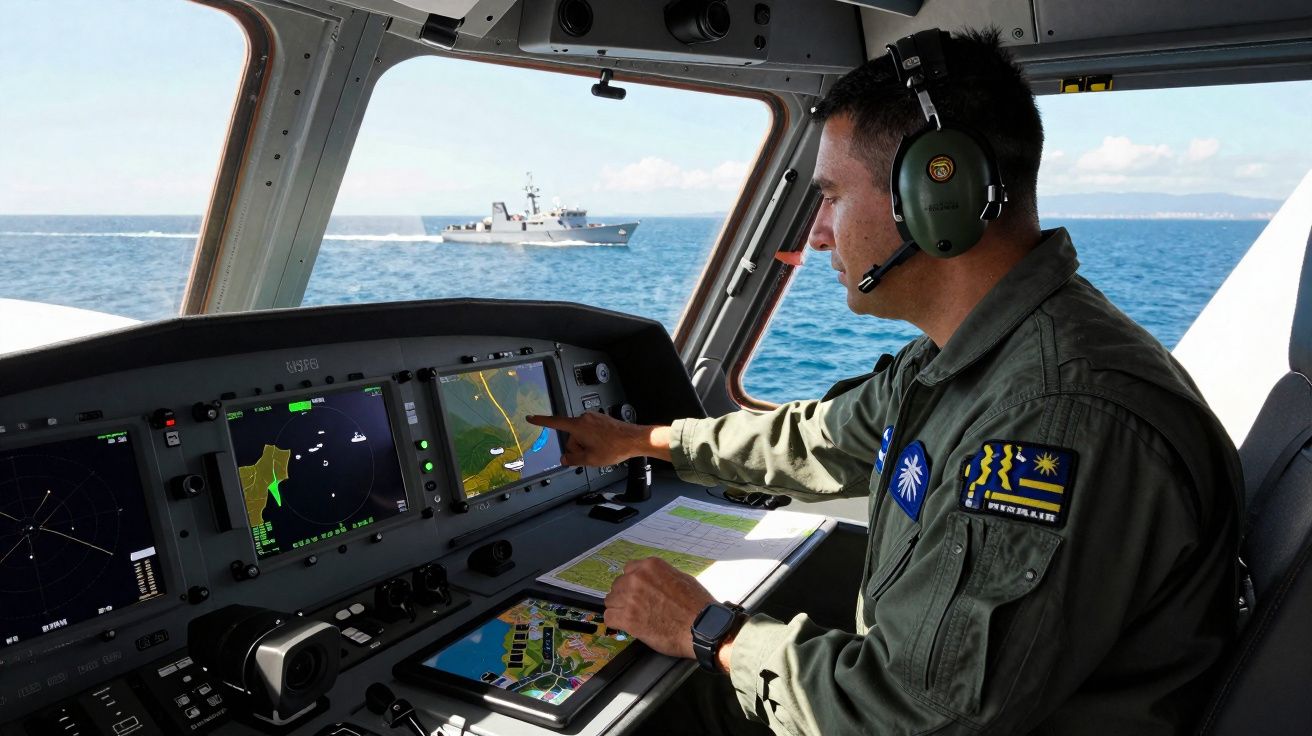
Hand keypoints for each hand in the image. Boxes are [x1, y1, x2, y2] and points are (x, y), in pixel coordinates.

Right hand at [526, 412, 671, 466]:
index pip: (554, 422)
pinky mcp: (601, 419)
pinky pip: (590, 432)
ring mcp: (594, 417)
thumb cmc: (614, 447)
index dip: (541, 421)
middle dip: (577, 447)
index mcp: (578, 425)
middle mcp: (584, 418)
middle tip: (591, 455)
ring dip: (586, 445)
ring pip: (581, 435)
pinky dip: (593, 440)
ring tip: (601, 451)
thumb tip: (565, 459)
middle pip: (571, 436)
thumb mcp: (590, 459)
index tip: (530, 417)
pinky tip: (604, 446)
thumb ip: (573, 460)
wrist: (634, 440)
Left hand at [603, 557, 714, 659]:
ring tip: (633, 617)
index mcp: (650, 566)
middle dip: (625, 596)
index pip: (628, 570)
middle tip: (637, 607)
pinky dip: (616, 623)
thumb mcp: (681, 578)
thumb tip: (653, 581)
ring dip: (619, 609)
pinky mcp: (627, 618)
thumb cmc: (697, 606)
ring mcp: (630, 597)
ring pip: (611, 601)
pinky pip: (609, 618)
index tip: (636, 592)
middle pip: (617, 585)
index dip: (632, 583)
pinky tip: (627, 626)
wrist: (702, 628)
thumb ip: (661, 577)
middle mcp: (637, 578)